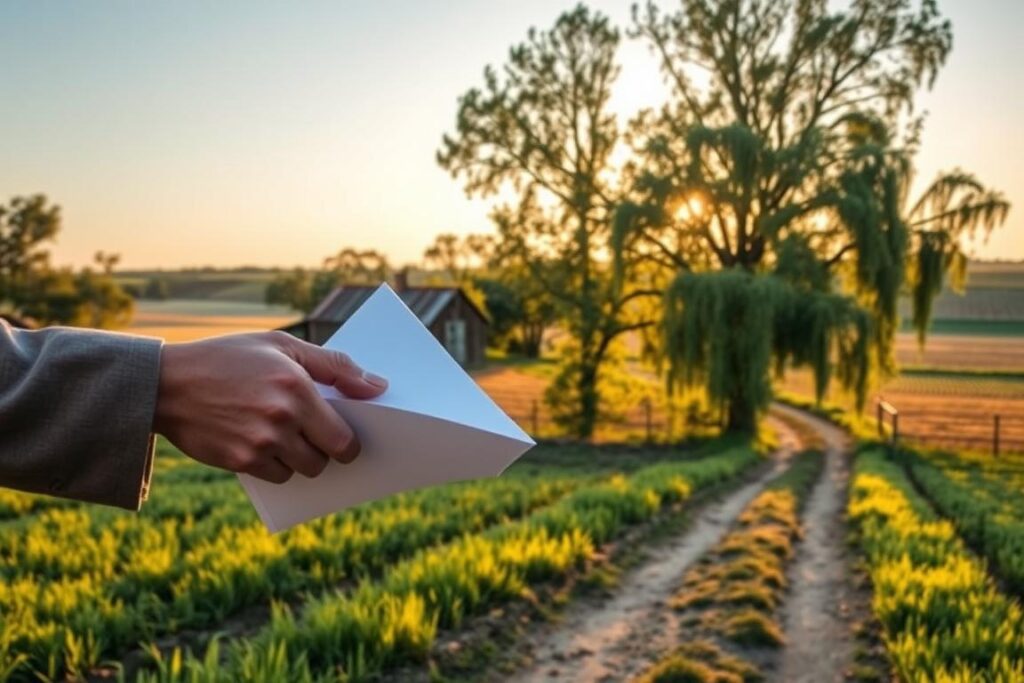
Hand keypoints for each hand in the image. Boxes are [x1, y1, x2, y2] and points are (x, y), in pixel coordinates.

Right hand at [153, 331, 386, 482]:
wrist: (166, 382)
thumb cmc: (229, 357)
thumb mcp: (282, 345)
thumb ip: (334, 365)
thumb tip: (378, 387)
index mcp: (297, 388)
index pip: (344, 439)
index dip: (348, 442)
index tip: (343, 436)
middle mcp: (281, 419)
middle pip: (326, 460)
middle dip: (324, 451)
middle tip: (313, 434)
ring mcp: (259, 444)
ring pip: (302, 471)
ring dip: (300, 458)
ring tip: (284, 433)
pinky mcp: (239, 461)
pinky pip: (276, 476)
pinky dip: (275, 465)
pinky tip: (262, 442)